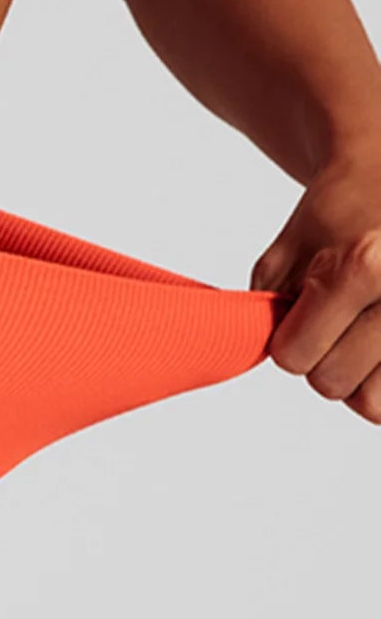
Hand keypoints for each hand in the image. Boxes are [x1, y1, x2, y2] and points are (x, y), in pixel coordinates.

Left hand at [249, 145, 380, 423]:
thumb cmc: (340, 216)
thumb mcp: (285, 256)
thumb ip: (263, 312)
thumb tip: (250, 356)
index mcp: (364, 266)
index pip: (294, 358)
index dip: (288, 340)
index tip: (303, 309)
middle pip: (332, 384)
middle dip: (323, 356)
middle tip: (337, 316)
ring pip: (371, 403)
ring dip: (358, 375)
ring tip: (362, 329)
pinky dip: (380, 377)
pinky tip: (377, 342)